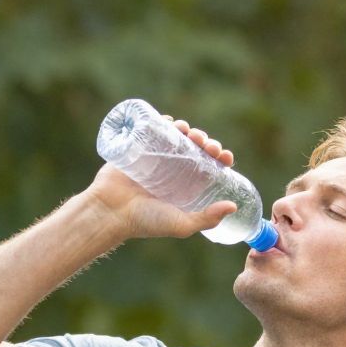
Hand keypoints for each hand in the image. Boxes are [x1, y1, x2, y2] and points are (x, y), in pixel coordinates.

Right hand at [85, 117, 238, 241]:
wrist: (111, 211)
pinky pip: (154, 129)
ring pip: (178, 136)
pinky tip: (172, 122)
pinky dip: (165, 122)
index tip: (224, 155)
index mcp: (188, 187)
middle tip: (206, 144)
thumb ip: (207, 219)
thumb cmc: (146, 222)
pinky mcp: (139, 147)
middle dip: (206, 142)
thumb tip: (234, 206)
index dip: (220, 158)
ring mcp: (157, 158)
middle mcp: (175, 171)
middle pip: (197, 149)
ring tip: (189, 132)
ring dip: (188, 130)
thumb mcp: (182, 225)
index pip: (211, 168)